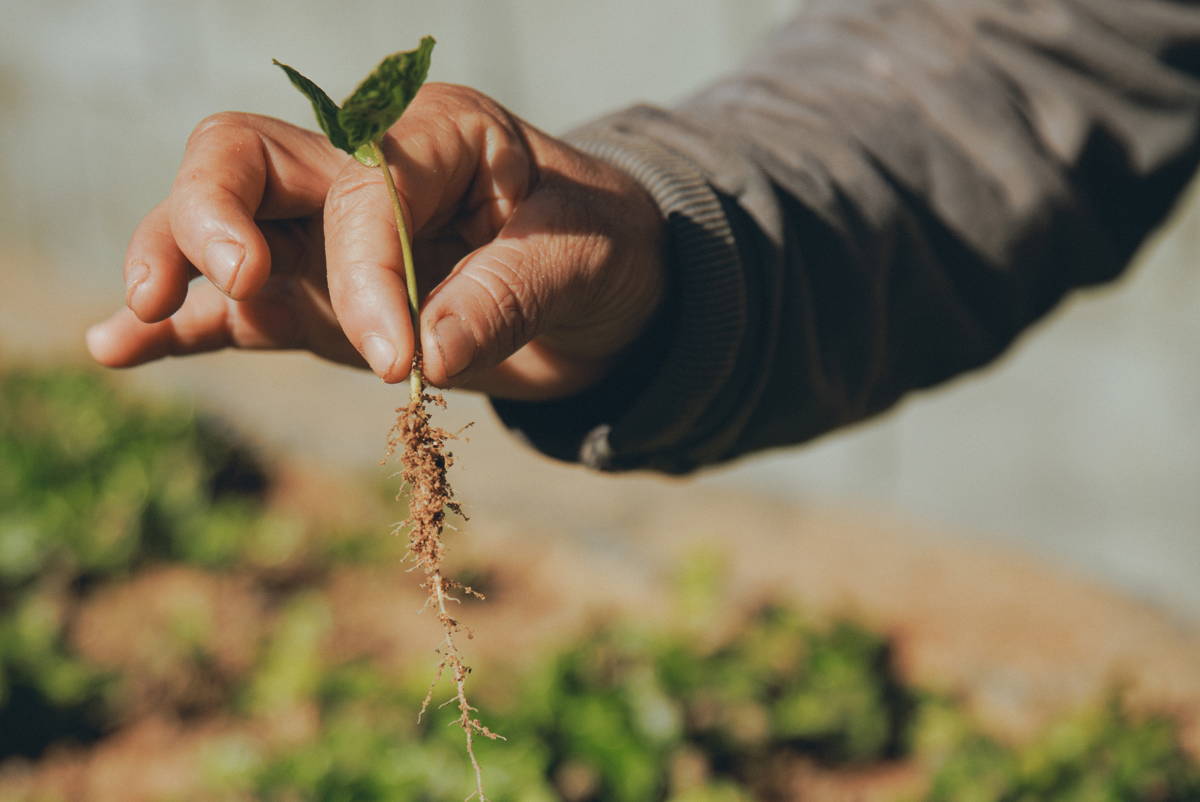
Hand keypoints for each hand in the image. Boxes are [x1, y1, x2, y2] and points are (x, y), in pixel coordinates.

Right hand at [86, 84, 664, 400]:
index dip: (368, 276)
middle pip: (244, 158)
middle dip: (214, 215)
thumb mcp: (580, 259)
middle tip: (240, 285)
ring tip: (140, 316)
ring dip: (173, 261)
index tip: (405, 361)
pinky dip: (183, 326)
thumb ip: (506, 295)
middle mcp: (362, 173)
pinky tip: (123, 347)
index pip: (362, 193)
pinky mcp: (319, 300)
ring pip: (218, 225)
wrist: (608, 290)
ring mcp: (328, 238)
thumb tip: (426, 351)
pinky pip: (236, 305)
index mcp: (434, 137)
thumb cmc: (600, 249)